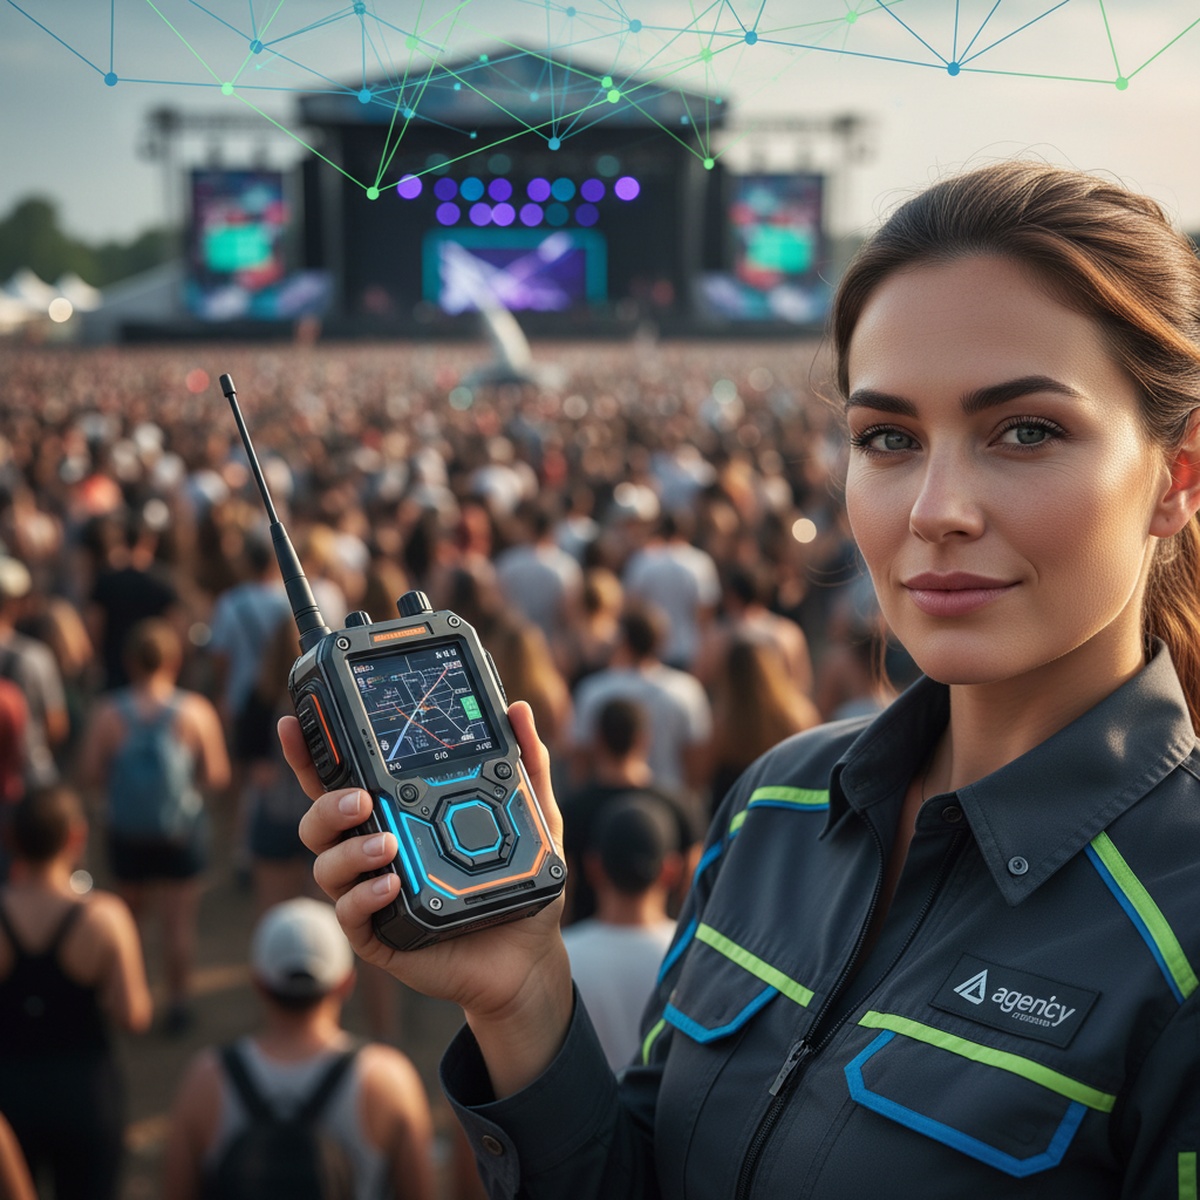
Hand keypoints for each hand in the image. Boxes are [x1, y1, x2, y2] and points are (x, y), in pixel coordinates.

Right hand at [280, 702, 571, 1029]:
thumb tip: (519, 710)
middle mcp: (375, 849)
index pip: (344, 779)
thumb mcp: (533, 817)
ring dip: (348, 851)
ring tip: (388, 845)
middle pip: (319, 820)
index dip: (311, 752)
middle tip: (361, 799)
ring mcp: (371, 892)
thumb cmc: (518, 881)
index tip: (293, 722)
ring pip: (326, 865)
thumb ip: (527, 763)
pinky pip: (350, 915)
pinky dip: (363, 896)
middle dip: (327, 804)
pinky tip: (390, 885)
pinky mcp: (379, 934)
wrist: (528, 956)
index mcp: (398, 814)